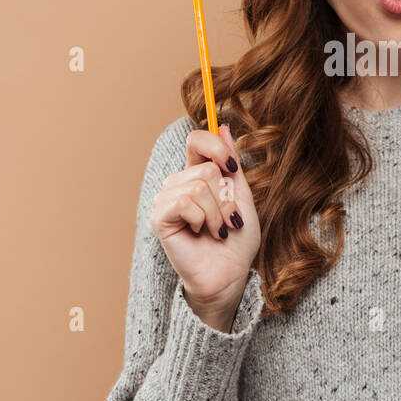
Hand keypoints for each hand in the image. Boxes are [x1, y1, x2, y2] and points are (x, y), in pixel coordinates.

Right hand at [150, 123, 261, 330]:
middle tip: (228, 220)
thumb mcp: (241, 196)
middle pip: (205, 167)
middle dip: (225, 197)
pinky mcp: (159, 218)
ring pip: (197, 184)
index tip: (233, 168)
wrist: (230, 274)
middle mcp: (178, 183)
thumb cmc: (236, 240)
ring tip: (218, 230)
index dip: (216, 147)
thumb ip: (230, 163)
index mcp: (197, 174)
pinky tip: (201, 233)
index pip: (197, 140)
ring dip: (217, 212)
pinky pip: (185, 201)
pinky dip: (202, 218)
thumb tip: (222, 126)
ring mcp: (166, 200)